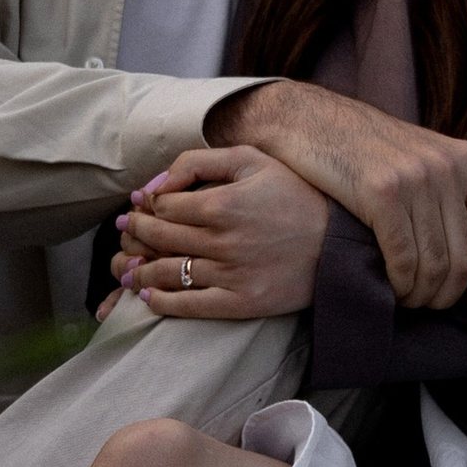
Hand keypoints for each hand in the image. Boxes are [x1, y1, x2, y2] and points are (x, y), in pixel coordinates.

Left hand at [113, 144, 330, 319]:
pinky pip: (188, 305)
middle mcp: (221, 241)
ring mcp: (230, 275)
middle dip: (135, 232)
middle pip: (158, 237)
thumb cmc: (294, 195)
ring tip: (128, 266)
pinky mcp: (240, 302)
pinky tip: (148, 296)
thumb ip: (200, 161)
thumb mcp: (252, 160)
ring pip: (166, 272)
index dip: (146, 203)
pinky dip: (161, 301)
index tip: (142, 204)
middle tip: (127, 230)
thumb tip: (157, 183)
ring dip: (138, 269)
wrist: (339, 244)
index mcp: (221, 204)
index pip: (163, 205)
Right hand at [209, 77, 466, 308]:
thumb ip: (450, 193)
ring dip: (420, 295)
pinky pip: (403, 259)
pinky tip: (390, 288)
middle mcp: (448, 167)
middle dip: (446, 295)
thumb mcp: (422, 157)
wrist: (307, 118)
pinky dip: (398, 285)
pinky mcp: (381, 193)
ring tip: (405, 298)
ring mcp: (416, 178)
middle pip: (465, 259)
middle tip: (425, 304)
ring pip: (434, 266)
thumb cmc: (363, 148)